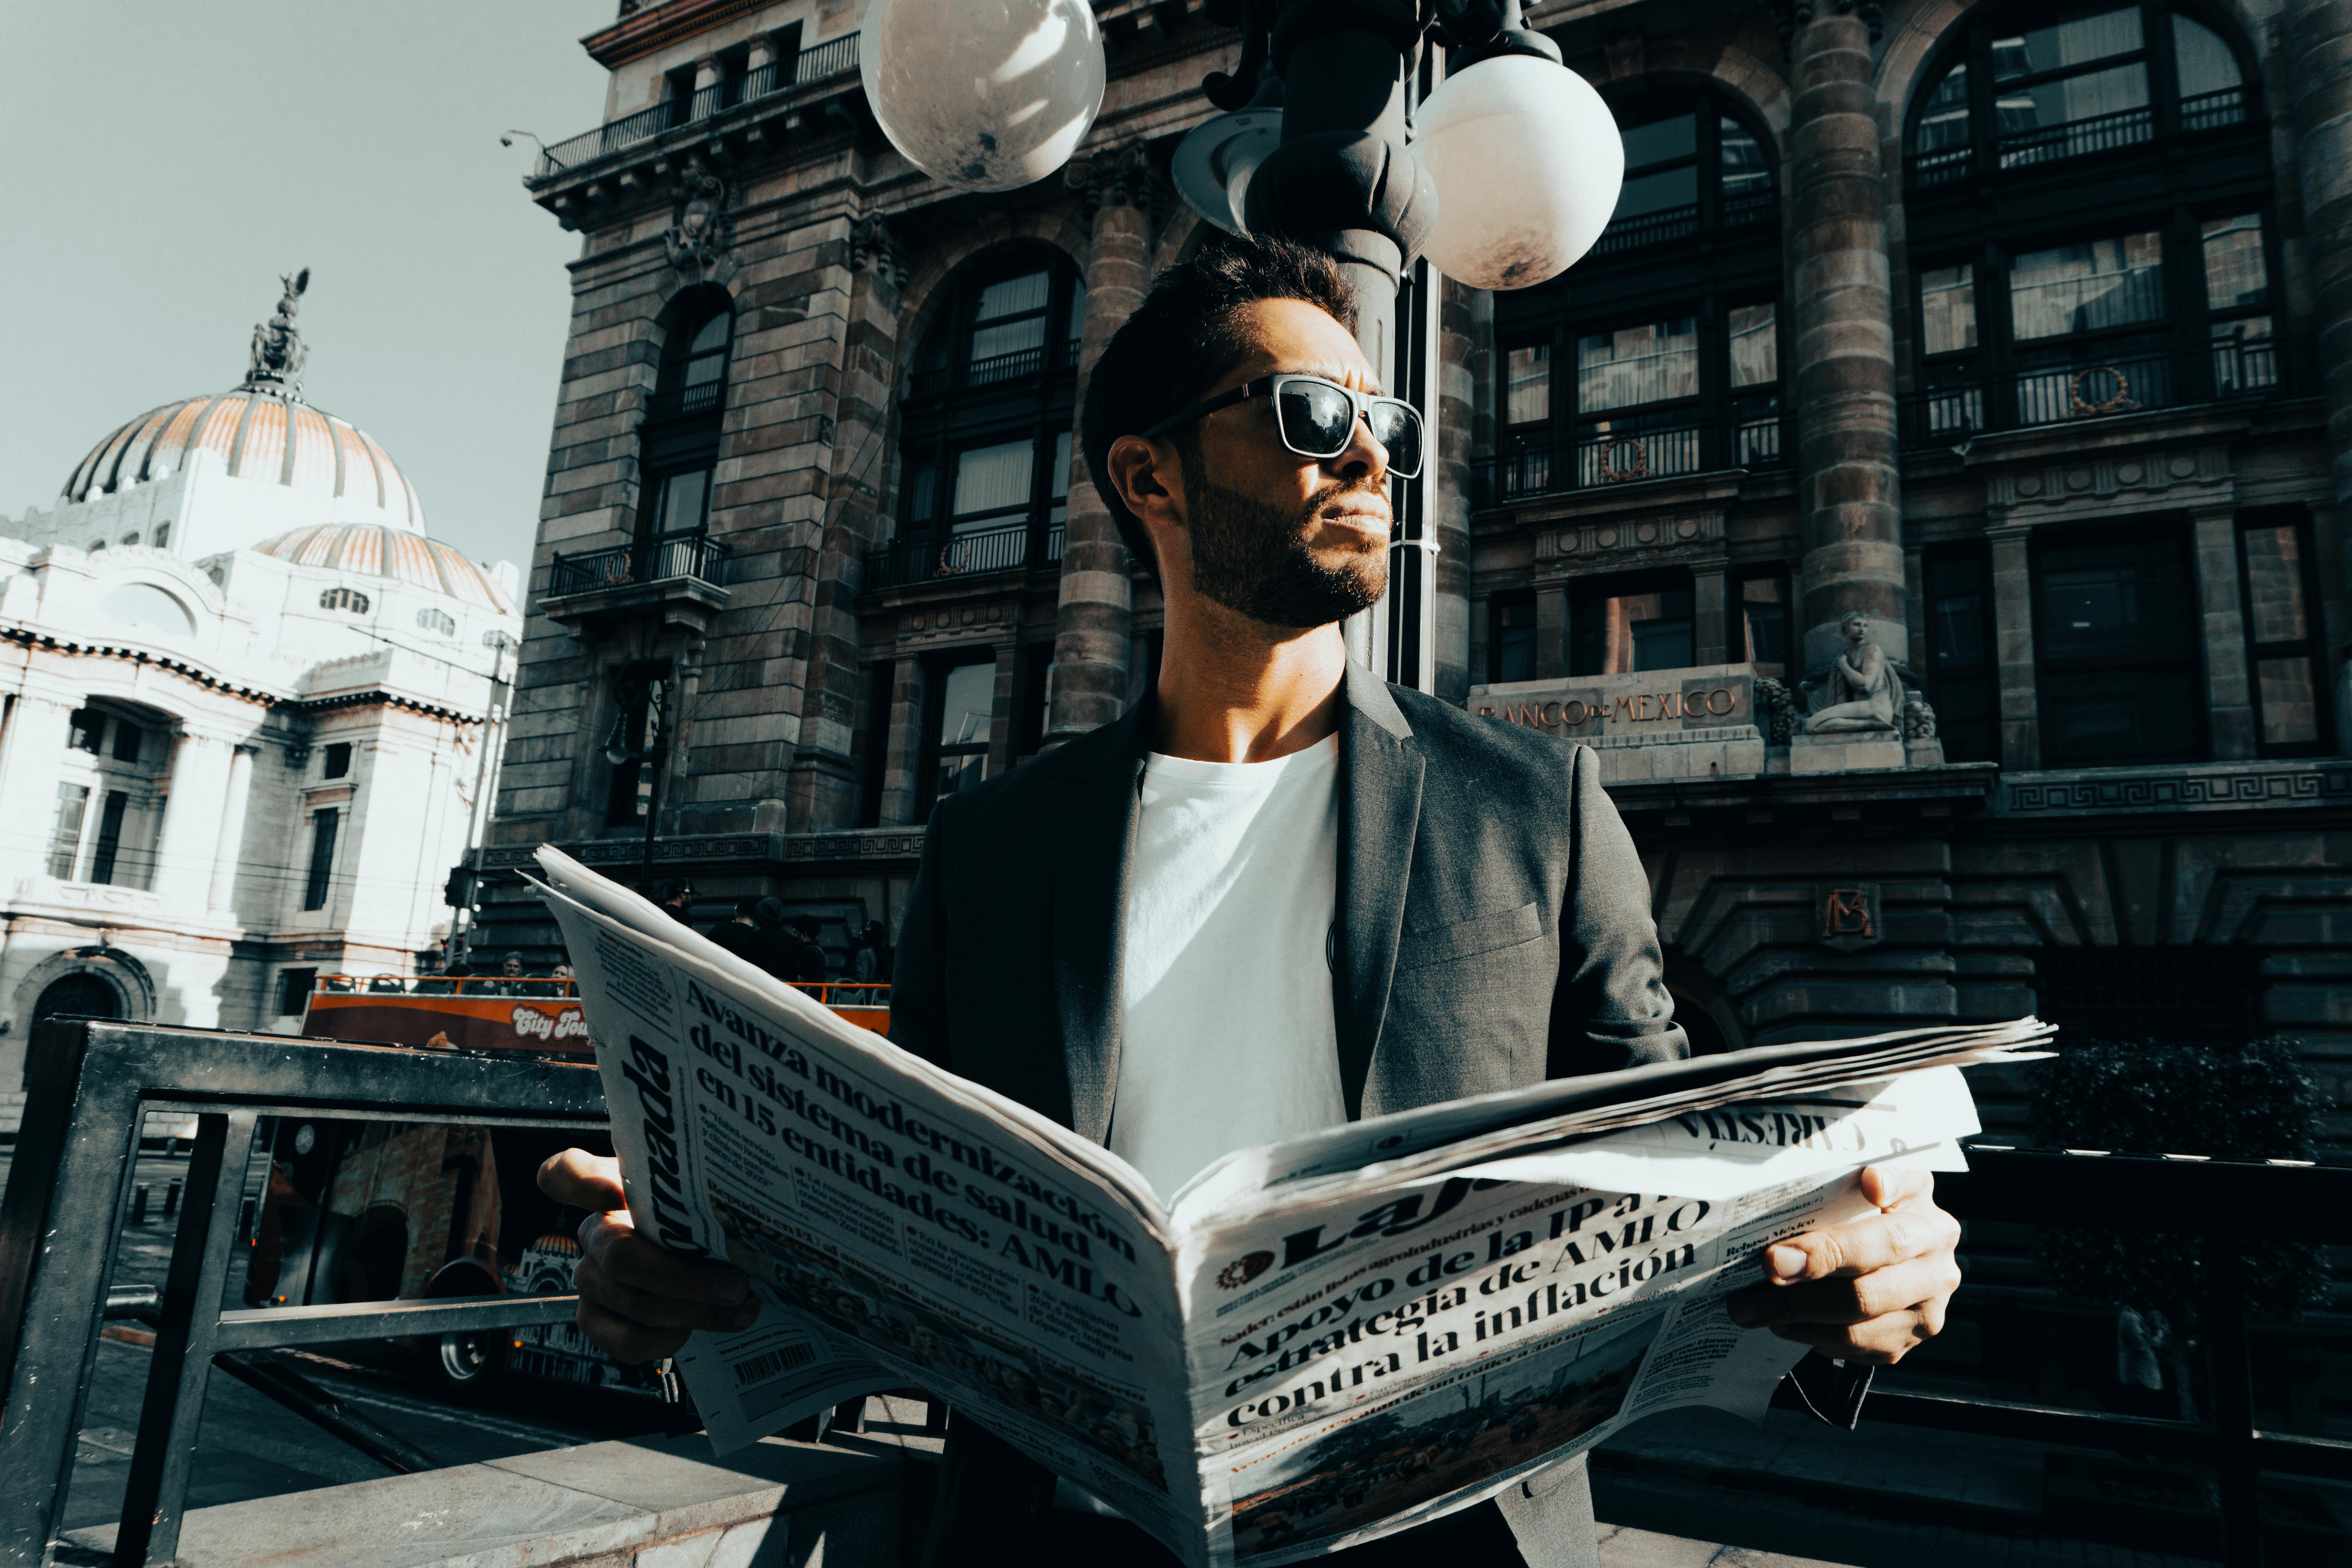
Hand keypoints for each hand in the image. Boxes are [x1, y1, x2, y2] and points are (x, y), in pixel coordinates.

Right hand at [536, 1149, 759, 1362]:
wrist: (701, 1261)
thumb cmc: (699, 1220)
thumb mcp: (700, 1198)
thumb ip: (703, 1195)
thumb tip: (743, 1214)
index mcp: (608, 1188)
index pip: (567, 1174)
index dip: (582, 1183)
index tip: (612, 1192)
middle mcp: (593, 1234)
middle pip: (621, 1256)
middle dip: (684, 1277)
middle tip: (737, 1283)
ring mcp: (590, 1279)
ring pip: (633, 1302)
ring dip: (694, 1311)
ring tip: (740, 1306)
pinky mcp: (595, 1321)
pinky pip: (627, 1340)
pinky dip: (670, 1339)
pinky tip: (698, 1328)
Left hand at [1723, 1166, 1961, 1364]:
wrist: (1908, 1246)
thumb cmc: (1880, 1208)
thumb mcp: (1884, 1181)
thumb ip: (1876, 1177)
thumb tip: (1872, 1183)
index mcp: (1932, 1228)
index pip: (1884, 1243)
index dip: (1830, 1252)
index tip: (1774, 1258)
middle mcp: (1937, 1275)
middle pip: (1865, 1295)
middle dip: (1798, 1296)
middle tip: (1749, 1297)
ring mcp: (1925, 1315)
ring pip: (1855, 1330)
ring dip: (1796, 1321)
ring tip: (1753, 1309)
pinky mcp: (1906, 1343)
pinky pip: (1853, 1350)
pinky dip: (1811, 1337)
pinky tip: (1784, 1321)